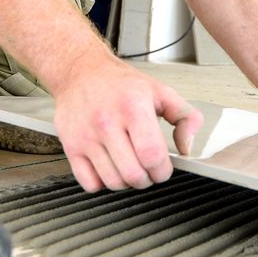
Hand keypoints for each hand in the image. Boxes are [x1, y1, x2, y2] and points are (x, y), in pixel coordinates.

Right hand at [52, 52, 204, 192]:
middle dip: (147, 179)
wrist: (80, 72)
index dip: (162, 171)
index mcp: (133, 108)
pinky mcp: (70, 147)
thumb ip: (185, 117)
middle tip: (147, 169)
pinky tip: (108, 166)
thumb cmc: (119, 84)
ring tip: (128, 166)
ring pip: (113, 182)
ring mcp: (86, 137)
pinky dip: (102, 183)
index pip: (152, 156)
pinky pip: (90, 184)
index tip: (162, 168)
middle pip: (133, 174)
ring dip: (126, 182)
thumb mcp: (160, 92)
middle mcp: (106, 123)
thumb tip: (187, 147)